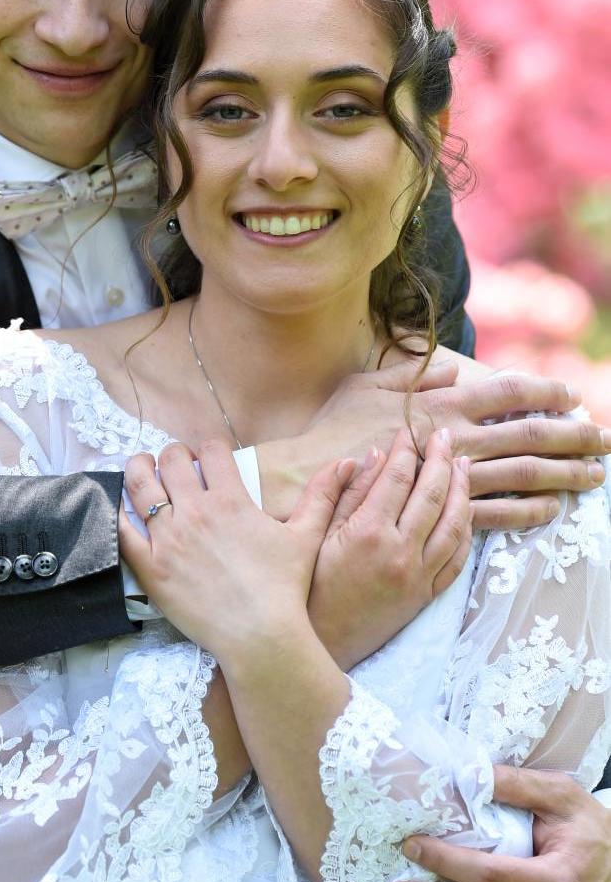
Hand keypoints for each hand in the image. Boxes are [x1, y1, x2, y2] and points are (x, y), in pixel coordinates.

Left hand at [120, 440, 351, 662]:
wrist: (260, 636)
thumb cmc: (285, 588)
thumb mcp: (307, 536)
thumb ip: (322, 496)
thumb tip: (347, 462)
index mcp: (231, 500)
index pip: (211, 450)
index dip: (210, 448)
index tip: (209, 457)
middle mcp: (196, 512)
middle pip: (171, 460)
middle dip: (173, 454)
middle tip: (175, 464)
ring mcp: (169, 539)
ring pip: (140, 485)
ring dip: (138, 469)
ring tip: (142, 470)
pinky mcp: (150, 567)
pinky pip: (122, 530)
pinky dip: (118, 512)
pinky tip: (121, 507)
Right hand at [262, 359, 606, 531]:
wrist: (301, 484)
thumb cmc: (329, 430)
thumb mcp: (364, 384)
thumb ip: (409, 370)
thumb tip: (448, 365)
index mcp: (438, 404)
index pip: (505, 392)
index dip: (543, 393)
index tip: (570, 396)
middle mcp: (453, 441)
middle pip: (527, 435)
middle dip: (572, 435)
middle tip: (604, 438)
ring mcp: (448, 483)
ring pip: (521, 476)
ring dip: (563, 474)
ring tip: (594, 476)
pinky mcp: (439, 515)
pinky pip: (494, 516)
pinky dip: (527, 512)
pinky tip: (550, 510)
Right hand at [308, 427, 471, 669]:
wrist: (316, 644)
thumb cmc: (305, 586)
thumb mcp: (312, 534)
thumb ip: (338, 492)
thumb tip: (370, 457)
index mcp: (368, 532)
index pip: (397, 479)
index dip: (406, 450)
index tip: (410, 432)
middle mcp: (399, 552)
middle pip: (433, 495)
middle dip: (441, 460)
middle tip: (445, 437)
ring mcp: (417, 576)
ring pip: (454, 525)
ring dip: (463, 491)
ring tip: (463, 466)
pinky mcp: (425, 597)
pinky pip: (457, 560)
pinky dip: (466, 531)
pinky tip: (466, 512)